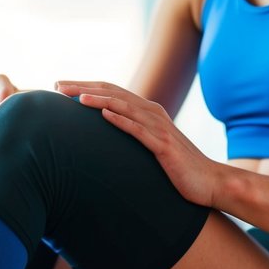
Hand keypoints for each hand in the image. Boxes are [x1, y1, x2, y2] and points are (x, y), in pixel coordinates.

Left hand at [55, 80, 220, 206]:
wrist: (210, 181)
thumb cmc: (179, 168)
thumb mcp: (152, 147)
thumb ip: (133, 136)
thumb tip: (108, 135)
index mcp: (147, 112)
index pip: (112, 92)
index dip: (86, 87)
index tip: (60, 88)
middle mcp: (153, 113)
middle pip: (113, 94)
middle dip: (84, 88)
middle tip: (58, 86)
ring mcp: (159, 128)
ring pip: (124, 107)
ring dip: (98, 100)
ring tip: (75, 97)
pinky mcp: (164, 146)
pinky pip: (139, 130)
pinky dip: (121, 120)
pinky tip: (104, 115)